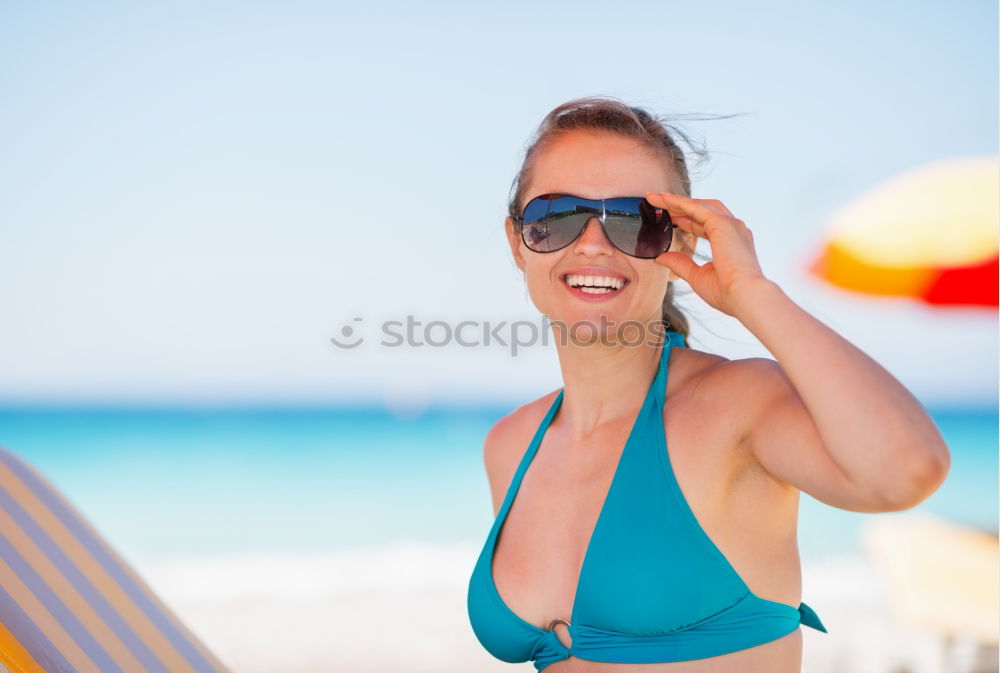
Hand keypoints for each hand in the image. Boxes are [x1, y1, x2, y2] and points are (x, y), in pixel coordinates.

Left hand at [646, 192, 769, 316]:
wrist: (744, 296)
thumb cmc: (726, 293)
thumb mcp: (697, 276)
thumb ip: (680, 264)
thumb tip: (661, 257)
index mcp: (731, 242)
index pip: (704, 225)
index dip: (685, 220)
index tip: (668, 219)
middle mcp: (733, 229)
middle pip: (702, 210)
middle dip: (680, 206)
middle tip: (658, 203)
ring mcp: (730, 224)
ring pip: (699, 205)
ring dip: (677, 201)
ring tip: (656, 198)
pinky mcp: (722, 224)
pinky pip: (695, 208)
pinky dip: (678, 202)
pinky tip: (663, 200)